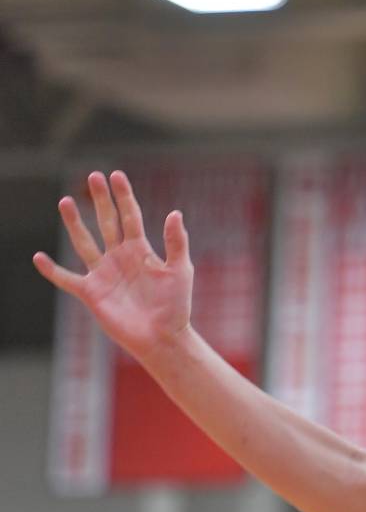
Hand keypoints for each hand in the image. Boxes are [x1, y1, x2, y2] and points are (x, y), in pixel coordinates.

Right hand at [33, 171, 193, 360]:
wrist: (162, 336)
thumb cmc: (176, 305)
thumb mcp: (179, 270)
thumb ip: (176, 243)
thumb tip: (174, 213)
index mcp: (141, 249)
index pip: (130, 216)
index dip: (124, 196)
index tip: (116, 175)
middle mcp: (120, 256)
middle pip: (106, 222)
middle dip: (100, 200)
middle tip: (93, 176)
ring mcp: (103, 273)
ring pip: (85, 242)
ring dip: (74, 223)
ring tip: (65, 201)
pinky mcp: (91, 293)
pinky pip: (67, 279)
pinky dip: (52, 270)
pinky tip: (38, 257)